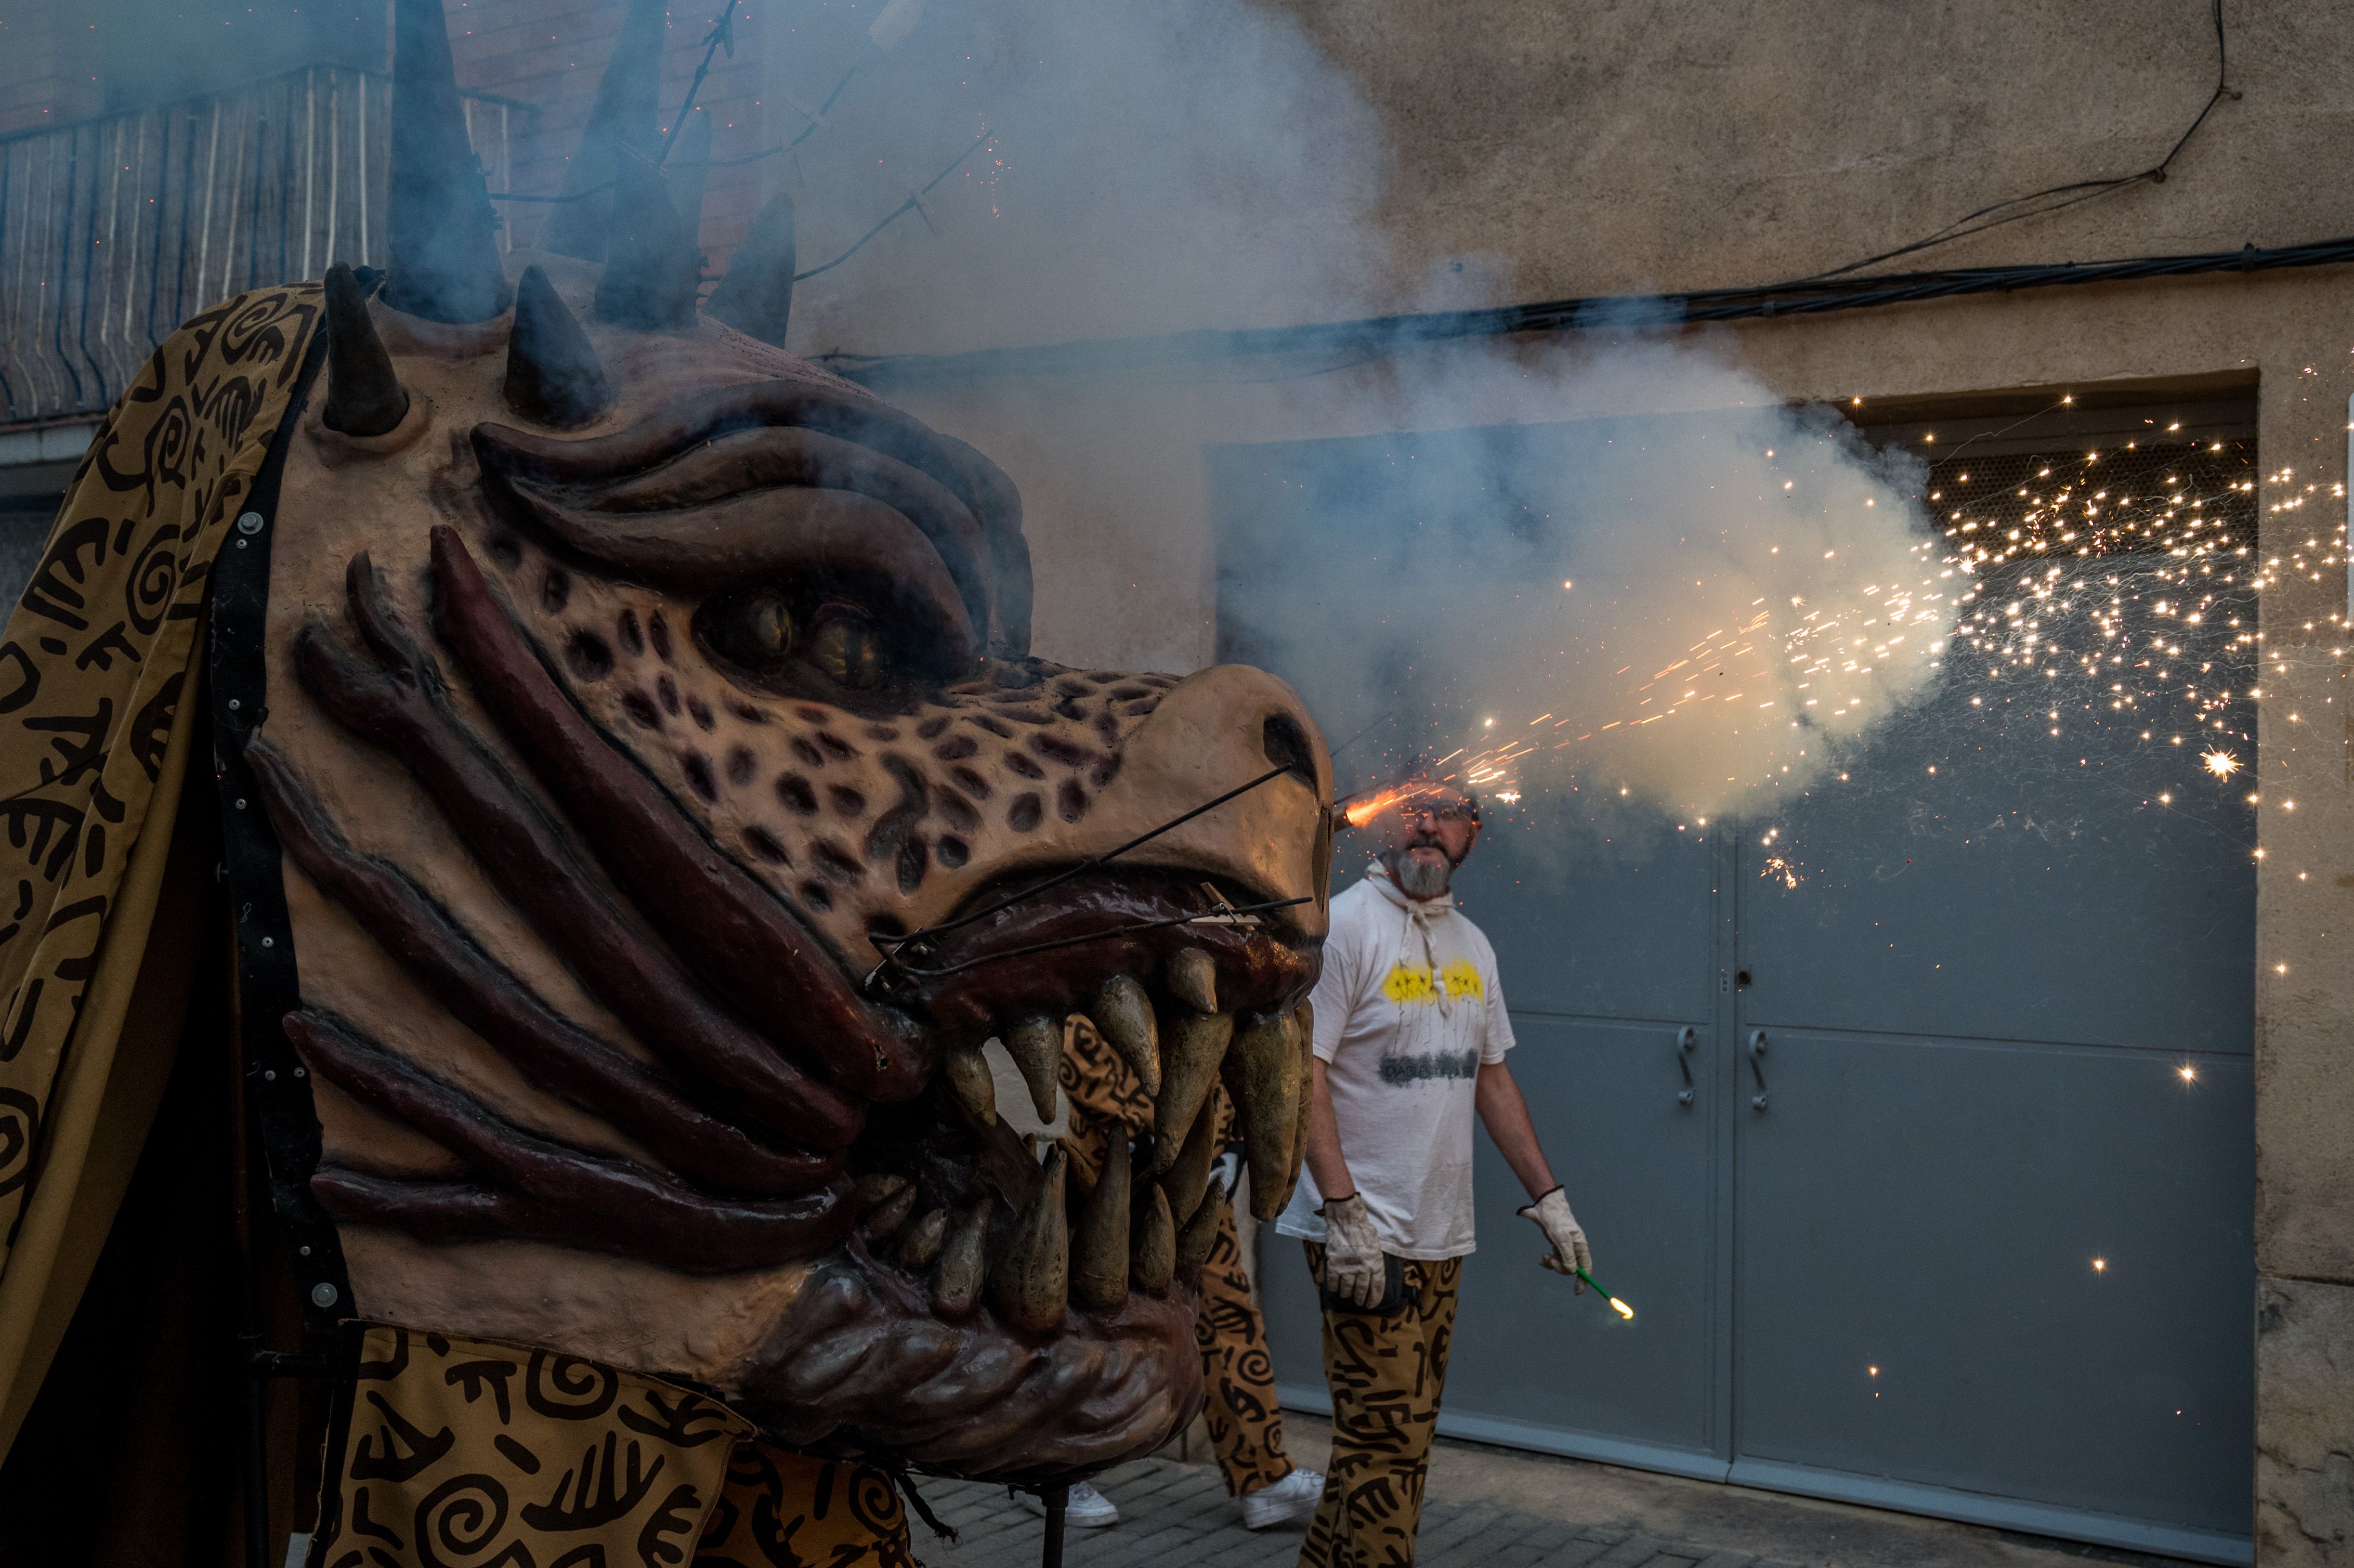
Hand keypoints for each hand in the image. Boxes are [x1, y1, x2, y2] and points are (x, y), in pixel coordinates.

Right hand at [1319, 1193, 1384, 1308]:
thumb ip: (1376, 1260)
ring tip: (1346, 1295)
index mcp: (1375, 1263)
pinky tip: (1334, 1289)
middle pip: (1362, 1289)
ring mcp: (1348, 1267)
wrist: (1347, 1220)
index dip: (1374, 1298)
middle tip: (1358, 1303)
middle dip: (1360, 1298)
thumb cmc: (1363, 1230)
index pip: (1377, 1286)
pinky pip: (1333, 1281)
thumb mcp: (1376, 1245)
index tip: (1371, 1305)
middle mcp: (1363, 1268)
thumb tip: (1375, 1273)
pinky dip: (1334, 1287)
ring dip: (1346, 1293)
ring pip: (1347, 1287)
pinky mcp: (1335, 1264)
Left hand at [1517, 1187, 1590, 1290]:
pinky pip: (1554, 1260)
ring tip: (1544, 1257)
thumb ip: (1567, 1255)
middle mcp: (1575, 1248)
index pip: (1586, 1268)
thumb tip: (1572, 1271)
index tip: (1577, 1292)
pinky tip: (1542, 1258)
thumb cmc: (1556, 1220)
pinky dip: (1548, 1261)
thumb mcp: (1561, 1239)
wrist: (1545, 1207)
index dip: (1583, 1281)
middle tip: (1549, 1261)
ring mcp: (1565, 1247)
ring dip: (1552, 1264)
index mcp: (1580, 1246)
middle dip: (1559, 1268)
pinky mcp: (1557, 1246)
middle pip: (1571, 1269)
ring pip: (1561, 1265)